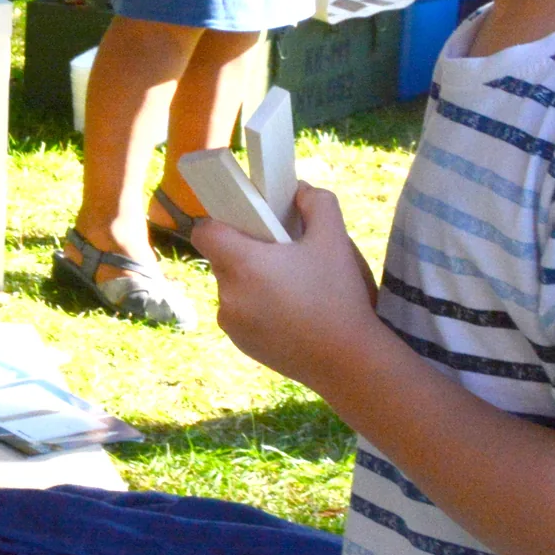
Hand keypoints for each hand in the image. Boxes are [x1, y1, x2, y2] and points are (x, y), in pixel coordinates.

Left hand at [192, 184, 383, 387]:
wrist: (350, 363)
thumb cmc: (339, 296)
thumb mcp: (334, 239)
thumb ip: (316, 203)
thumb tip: (298, 191)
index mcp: (241, 264)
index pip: (204, 232)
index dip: (221, 222)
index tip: (247, 224)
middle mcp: (227, 294)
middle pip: (222, 259)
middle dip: (245, 252)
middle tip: (280, 255)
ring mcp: (231, 323)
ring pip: (232, 287)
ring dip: (251, 281)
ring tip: (290, 287)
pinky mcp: (241, 345)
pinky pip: (239, 314)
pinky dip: (256, 309)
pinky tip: (289, 313)